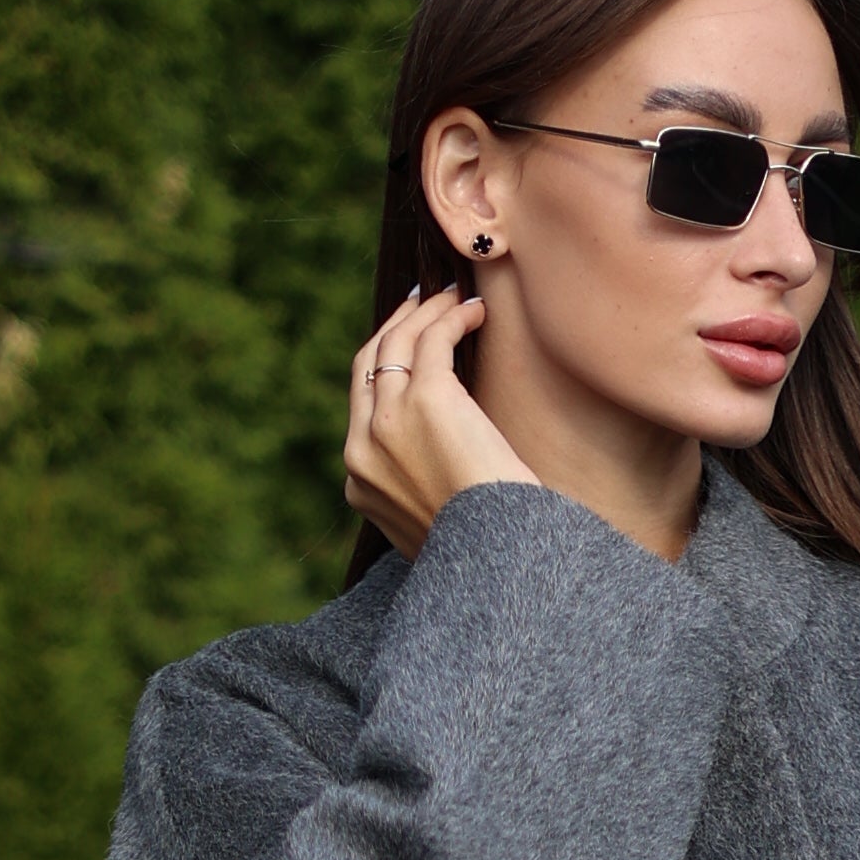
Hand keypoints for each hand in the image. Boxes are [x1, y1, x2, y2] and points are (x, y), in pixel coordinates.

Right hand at [340, 282, 535, 556]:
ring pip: (396, 344)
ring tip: (454, 297)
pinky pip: (432, 340)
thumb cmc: (483, 551)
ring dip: (425, 313)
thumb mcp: (433, 530)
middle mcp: (363, 449)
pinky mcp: (428, 400)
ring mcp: (389, 422)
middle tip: (423, 302)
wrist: (500, 562)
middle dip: (395, 327)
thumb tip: (436, 479)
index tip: (406, 345)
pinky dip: (452, 317)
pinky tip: (475, 311)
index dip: (383, 367)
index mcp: (359, 484)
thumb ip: (417, 498)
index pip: (361, 406)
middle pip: (368, 365)